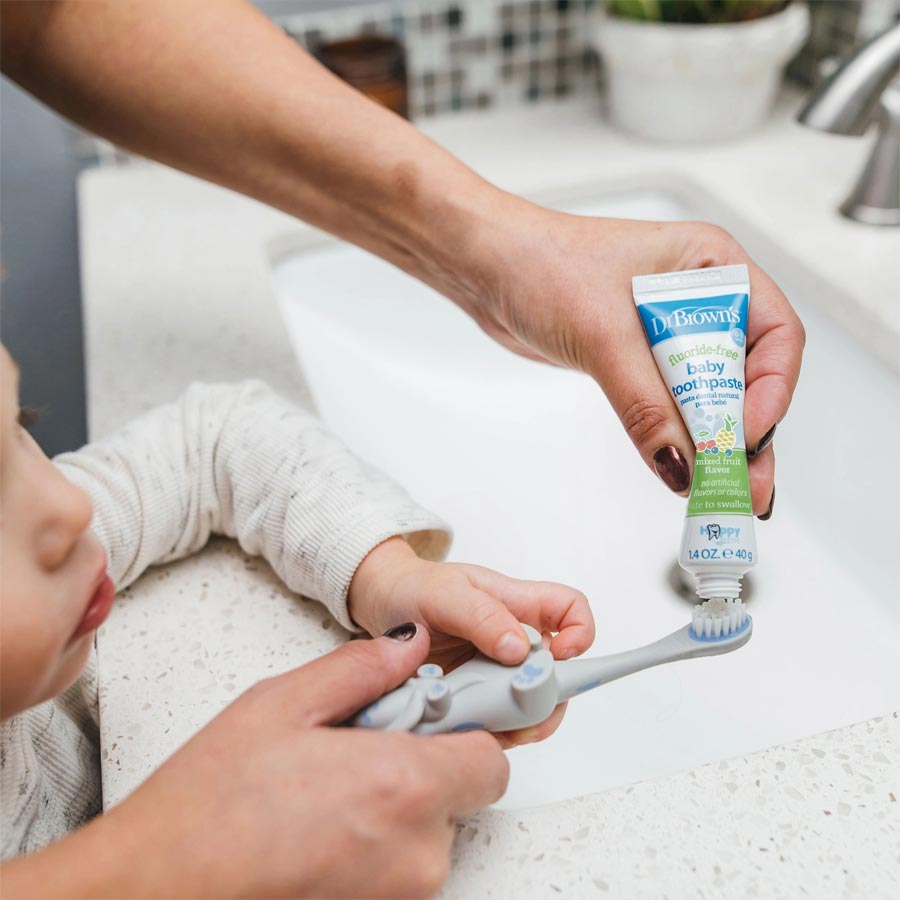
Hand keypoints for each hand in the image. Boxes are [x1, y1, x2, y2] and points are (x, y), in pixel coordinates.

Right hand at [4, 626, 507, 898]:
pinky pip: (398, 866)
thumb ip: (361, 669)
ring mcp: (396, 894)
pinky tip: (323, 822)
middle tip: (368, 743)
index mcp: (401, 786)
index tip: (441, 713)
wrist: (156, 889)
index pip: (491, 758)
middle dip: (428, 765)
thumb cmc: (208, 804)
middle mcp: (414, 852)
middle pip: (463, 795)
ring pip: (430, 831)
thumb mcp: (282, 704)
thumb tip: (412, 646)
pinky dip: (376, 841)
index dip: (468, 730)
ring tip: (332, 786)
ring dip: (398, 805)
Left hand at [348, 537, 594, 747]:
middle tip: (526, 712)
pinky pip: (499, 721)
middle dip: (550, 697)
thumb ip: (483, 617)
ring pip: (532, 704)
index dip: (580, 634)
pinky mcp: (477, 697)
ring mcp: (497, 671)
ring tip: (496, 726)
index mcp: (518, 604)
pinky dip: (492, 732)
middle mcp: (515, 639)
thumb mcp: (446, 593)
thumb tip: (520, 648)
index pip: (571, 611)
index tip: (561, 656)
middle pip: (558, 672)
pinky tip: (475, 732)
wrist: (381, 605)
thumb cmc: (416, 588)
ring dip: (520, 721)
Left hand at [459, 198, 804, 515]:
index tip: (746, 436)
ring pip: (711, 394)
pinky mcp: (641, 357)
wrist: (487, 267)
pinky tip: (688, 471)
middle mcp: (702, 297)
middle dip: (747, 432)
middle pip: (748, 373)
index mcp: (712, 266)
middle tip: (748, 489)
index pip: (774, 334)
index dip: (770, 390)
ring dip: (717, 444)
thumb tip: (681, 466)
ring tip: (726, 496)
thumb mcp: (603, 337)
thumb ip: (646, 405)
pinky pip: (675, 402)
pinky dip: (682, 436)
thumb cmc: (542, 266)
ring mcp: (671, 329)